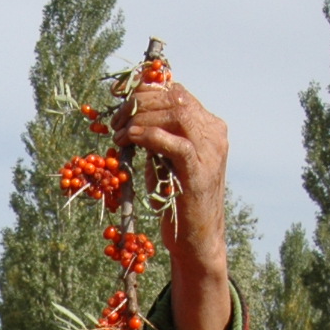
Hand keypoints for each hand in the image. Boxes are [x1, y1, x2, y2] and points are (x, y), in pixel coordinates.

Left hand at [112, 82, 231, 329]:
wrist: (198, 239)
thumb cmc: (178, 202)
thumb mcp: (167, 161)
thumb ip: (158, 137)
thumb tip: (130, 116)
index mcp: (210, 127)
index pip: (177, 92)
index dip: (147, 89)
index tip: (121, 97)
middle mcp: (213, 133)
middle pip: (174, 97)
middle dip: (139, 102)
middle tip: (116, 118)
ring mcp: (209, 150)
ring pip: (173, 112)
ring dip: (138, 117)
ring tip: (119, 132)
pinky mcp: (198, 169)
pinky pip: (170, 140)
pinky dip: (145, 135)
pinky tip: (128, 139)